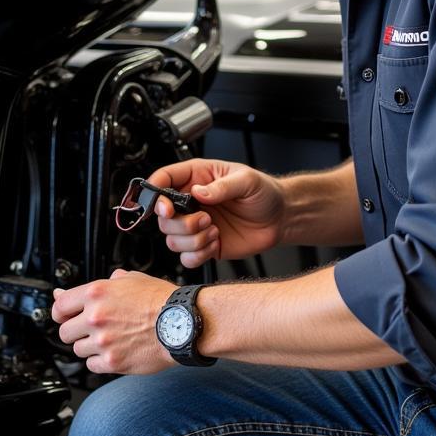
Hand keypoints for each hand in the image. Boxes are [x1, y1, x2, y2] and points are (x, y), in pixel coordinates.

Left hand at [52, 269, 176, 374]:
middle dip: (75, 331)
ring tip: (110, 339)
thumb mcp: (131, 280)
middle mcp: (96, 317)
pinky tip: (115, 350)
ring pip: (78, 349)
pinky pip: (92, 365)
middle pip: (65, 332)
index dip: (61, 312)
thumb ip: (102, 285)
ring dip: (90, 346)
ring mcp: (103, 341)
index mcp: (97, 293)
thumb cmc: (161, 300)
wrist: (183, 323)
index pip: (60, 307)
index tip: (65, 316)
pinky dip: (101, 360)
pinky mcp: (112, 362)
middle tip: (91, 329)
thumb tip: (72, 292)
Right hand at [148, 159, 284, 268]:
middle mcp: (191, 202)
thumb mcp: (246, 181)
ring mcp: (195, 225)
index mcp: (196, 178)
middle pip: (163, 218)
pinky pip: (186, 258)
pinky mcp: (203, 246)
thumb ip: (221, 186)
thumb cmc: (264, 192)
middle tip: (206, 219)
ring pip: (172, 240)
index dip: (156, 194)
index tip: (166, 207)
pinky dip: (198, 255)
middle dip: (181, 224)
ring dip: (193, 240)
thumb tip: (199, 192)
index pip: (163, 180)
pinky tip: (215, 243)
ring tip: (214, 231)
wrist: (279, 218)